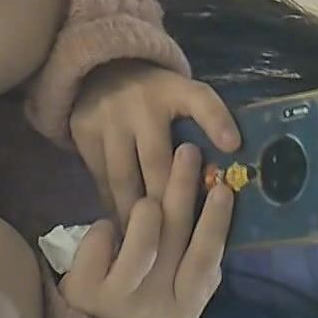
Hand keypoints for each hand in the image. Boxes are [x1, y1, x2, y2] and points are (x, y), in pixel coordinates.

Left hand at [59, 142, 234, 317]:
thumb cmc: (141, 298)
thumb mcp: (174, 289)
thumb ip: (193, 256)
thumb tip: (218, 199)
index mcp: (184, 306)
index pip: (205, 259)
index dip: (217, 222)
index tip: (224, 186)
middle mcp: (155, 306)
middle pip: (176, 239)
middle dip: (184, 189)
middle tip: (189, 151)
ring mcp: (119, 300)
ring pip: (142, 242)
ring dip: (146, 211)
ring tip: (147, 198)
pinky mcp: (86, 290)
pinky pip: (102, 240)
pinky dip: (104, 228)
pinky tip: (106, 230)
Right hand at [70, 61, 239, 228]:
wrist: (104, 69)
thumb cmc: (158, 95)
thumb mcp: (186, 95)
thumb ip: (208, 121)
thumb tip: (232, 161)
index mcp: (174, 90)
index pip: (201, 101)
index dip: (217, 122)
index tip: (233, 146)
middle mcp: (139, 103)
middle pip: (157, 160)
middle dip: (169, 200)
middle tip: (180, 241)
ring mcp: (108, 119)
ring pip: (124, 177)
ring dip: (137, 214)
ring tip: (150, 248)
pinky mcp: (84, 133)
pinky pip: (100, 179)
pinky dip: (113, 205)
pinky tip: (124, 230)